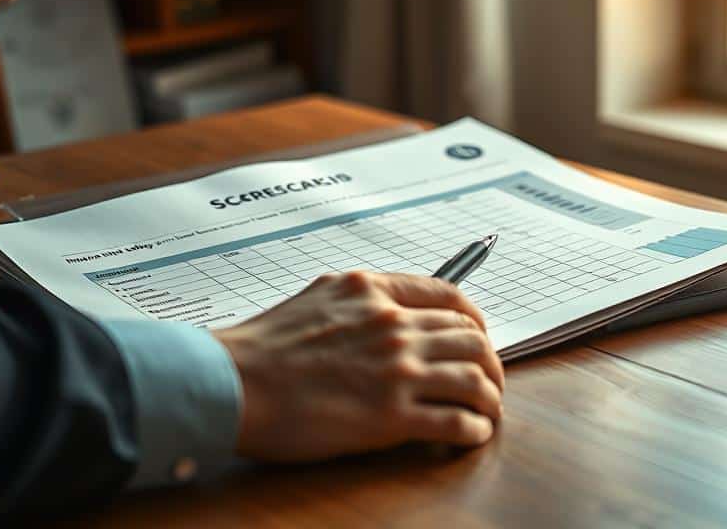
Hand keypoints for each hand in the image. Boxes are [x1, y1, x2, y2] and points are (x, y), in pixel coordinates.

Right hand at [213, 271, 504, 462]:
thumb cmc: (265, 345)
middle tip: (488, 378)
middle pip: (471, 339)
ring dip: (491, 396)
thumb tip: (387, 305)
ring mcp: (397, 371)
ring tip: (489, 410)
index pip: (451, 297)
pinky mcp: (391, 417)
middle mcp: (395, 327)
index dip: (475, 318)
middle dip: (489, 360)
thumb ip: (361, 298)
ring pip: (475, 378)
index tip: (480, 334)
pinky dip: (473, 428)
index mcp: (377, 293)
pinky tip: (471, 433)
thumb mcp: (320, 296)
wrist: (235, 381)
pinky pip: (455, 421)